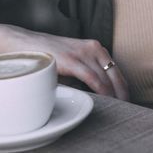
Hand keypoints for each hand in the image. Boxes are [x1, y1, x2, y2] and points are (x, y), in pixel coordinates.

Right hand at [7, 28, 128, 100]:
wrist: (26, 43)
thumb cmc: (49, 55)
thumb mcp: (73, 59)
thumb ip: (86, 70)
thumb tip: (97, 91)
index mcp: (95, 47)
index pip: (116, 70)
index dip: (123, 87)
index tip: (126, 101)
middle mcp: (93, 48)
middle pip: (115, 75)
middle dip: (122, 94)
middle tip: (126, 109)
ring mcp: (83, 53)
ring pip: (105, 78)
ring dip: (114, 95)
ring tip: (118, 109)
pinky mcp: (72, 60)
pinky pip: (92, 78)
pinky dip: (101, 91)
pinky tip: (106, 100)